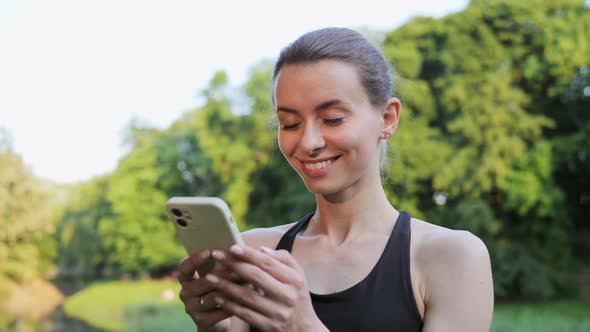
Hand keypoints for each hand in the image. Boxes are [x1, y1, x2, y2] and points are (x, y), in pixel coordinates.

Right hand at [178, 250, 238, 331]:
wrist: (218, 316)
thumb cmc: (220, 285)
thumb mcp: (217, 273)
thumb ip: (221, 261)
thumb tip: (238, 247)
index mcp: (186, 277)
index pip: (185, 267)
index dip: (196, 259)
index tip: (210, 252)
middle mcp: (185, 293)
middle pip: (202, 282)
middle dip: (223, 275)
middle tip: (239, 269)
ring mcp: (192, 308)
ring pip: (212, 298)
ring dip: (231, 290)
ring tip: (248, 283)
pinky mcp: (201, 321)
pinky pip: (219, 313)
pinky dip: (233, 305)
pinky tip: (246, 299)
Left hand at [206, 245, 327, 331]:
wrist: (304, 329)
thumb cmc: (297, 296)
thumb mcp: (299, 275)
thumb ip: (283, 259)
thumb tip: (262, 249)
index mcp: (294, 280)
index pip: (268, 263)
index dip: (249, 254)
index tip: (232, 247)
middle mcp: (286, 295)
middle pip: (256, 277)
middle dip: (234, 264)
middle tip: (216, 255)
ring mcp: (277, 312)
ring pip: (248, 297)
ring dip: (226, 286)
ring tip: (210, 277)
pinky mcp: (268, 326)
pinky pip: (245, 314)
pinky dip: (230, 305)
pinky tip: (218, 297)